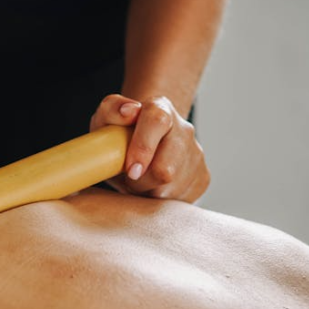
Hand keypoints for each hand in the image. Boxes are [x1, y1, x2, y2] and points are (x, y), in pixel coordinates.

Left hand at [89, 94, 209, 202]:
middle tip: (129, 178)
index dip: (143, 147)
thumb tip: (128, 112)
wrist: (143, 143)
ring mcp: (196, 154)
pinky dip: (160, 198)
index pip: (157, 121)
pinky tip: (153, 186)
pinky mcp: (202, 176)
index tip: (131, 170)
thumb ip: (111, 109)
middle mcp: (184, 130)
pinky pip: (179, 199)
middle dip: (141, 181)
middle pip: (166, 168)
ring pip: (171, 188)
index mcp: (160, 109)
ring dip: (148, 191)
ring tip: (140, 180)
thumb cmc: (120, 133)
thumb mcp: (106, 119)